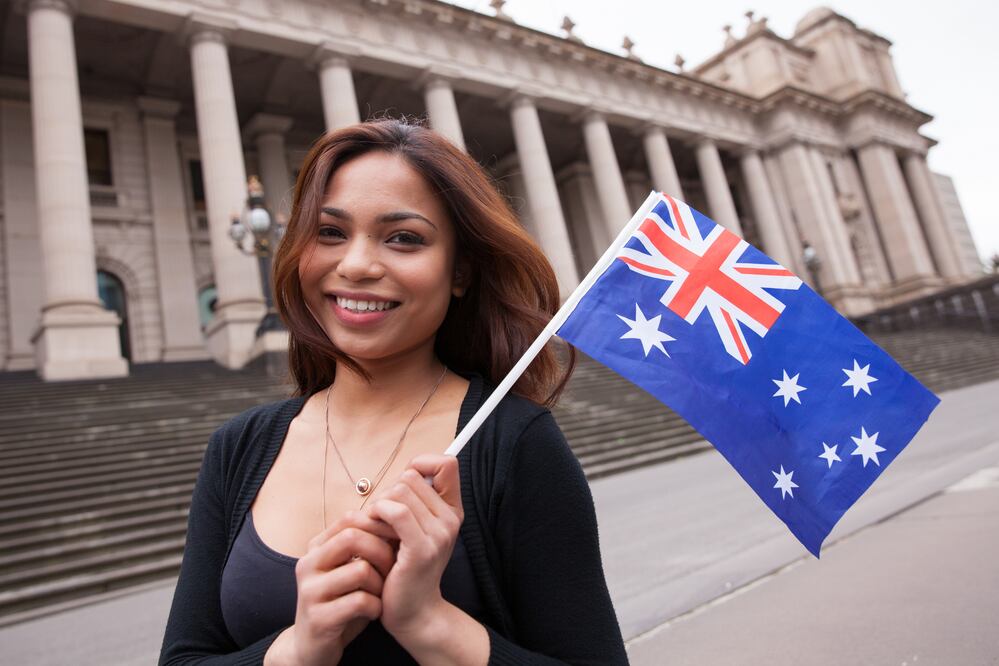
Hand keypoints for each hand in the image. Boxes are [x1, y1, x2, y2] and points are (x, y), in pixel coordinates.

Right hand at [278, 510, 397, 665]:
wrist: (314, 647)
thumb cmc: (341, 602)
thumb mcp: (350, 569)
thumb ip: (365, 546)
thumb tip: (398, 517)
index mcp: (316, 548)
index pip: (349, 519)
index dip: (379, 524)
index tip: (399, 538)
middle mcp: (308, 564)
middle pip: (353, 538)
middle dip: (382, 551)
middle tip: (394, 567)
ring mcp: (310, 591)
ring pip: (360, 570)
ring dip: (380, 583)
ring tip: (382, 593)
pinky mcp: (318, 618)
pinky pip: (360, 601)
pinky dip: (376, 607)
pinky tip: (375, 612)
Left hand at [363, 454, 463, 639]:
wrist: (412, 611)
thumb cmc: (405, 567)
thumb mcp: (415, 528)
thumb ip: (415, 499)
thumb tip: (409, 468)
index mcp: (452, 511)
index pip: (446, 463)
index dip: (422, 463)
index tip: (404, 484)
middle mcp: (451, 519)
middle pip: (412, 476)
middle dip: (389, 491)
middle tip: (382, 517)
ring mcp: (439, 534)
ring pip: (401, 491)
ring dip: (379, 504)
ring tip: (377, 526)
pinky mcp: (421, 548)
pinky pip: (396, 512)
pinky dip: (378, 512)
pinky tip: (373, 526)